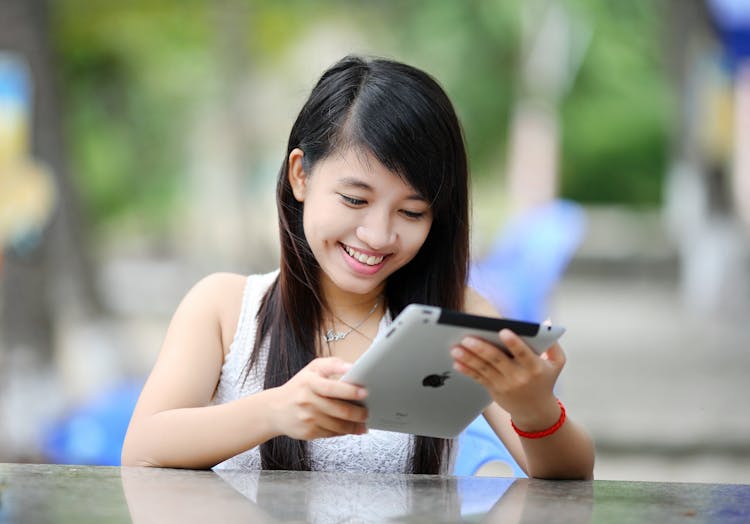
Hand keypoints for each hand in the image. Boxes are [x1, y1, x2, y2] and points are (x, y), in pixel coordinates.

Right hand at [268, 357, 368, 439]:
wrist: (275, 410)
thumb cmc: (299, 387)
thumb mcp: (312, 369)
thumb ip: (332, 364)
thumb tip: (351, 367)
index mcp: (309, 382)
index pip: (332, 388)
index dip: (350, 391)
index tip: (365, 393)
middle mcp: (307, 401)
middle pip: (338, 410)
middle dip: (358, 413)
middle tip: (368, 412)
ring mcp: (307, 419)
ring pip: (337, 426)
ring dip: (354, 426)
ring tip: (363, 424)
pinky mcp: (308, 433)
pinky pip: (331, 434)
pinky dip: (343, 432)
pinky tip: (350, 428)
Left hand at [450, 329, 564, 425]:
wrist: (536, 411)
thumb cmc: (545, 380)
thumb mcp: (557, 363)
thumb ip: (552, 344)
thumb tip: (545, 324)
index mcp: (535, 367)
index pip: (523, 353)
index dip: (513, 343)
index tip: (503, 331)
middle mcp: (519, 376)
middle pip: (497, 360)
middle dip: (481, 348)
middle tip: (467, 338)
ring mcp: (505, 385)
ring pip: (484, 369)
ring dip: (468, 358)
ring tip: (455, 348)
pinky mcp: (494, 390)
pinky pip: (478, 378)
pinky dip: (467, 370)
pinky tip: (456, 362)